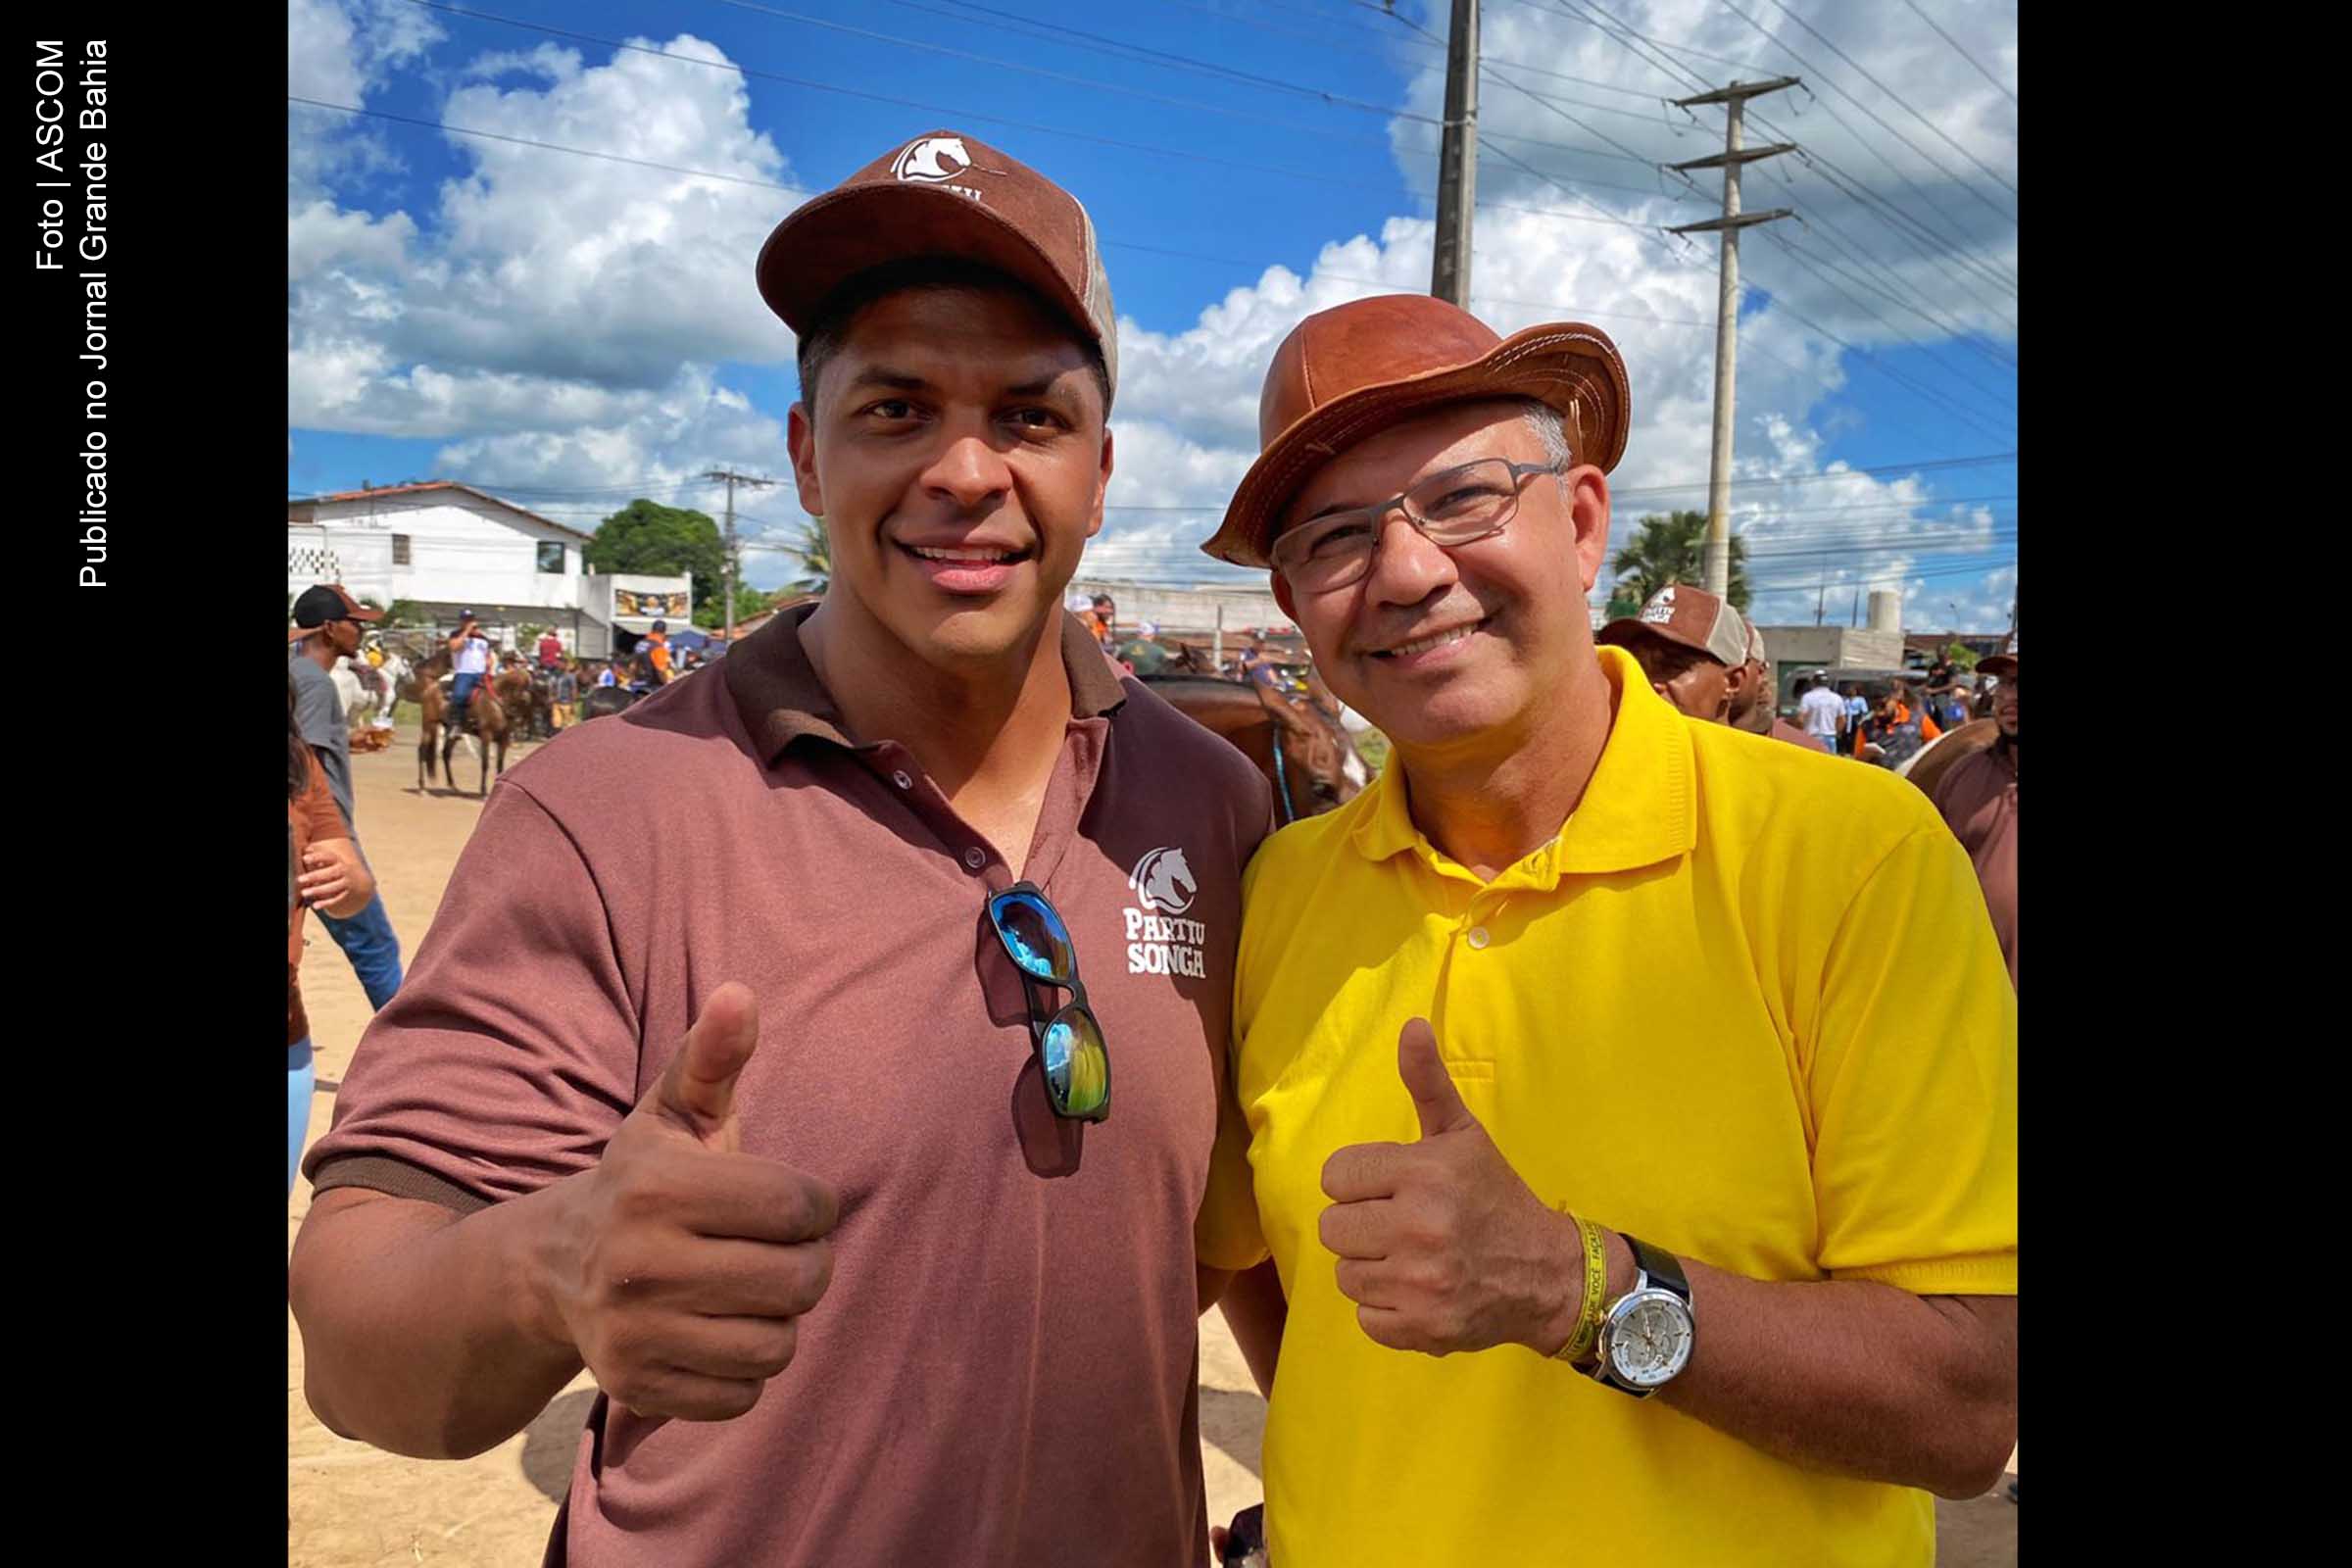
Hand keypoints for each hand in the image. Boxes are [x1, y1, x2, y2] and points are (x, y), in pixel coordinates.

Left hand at [297, 845, 354, 908]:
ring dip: (318, 890)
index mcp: (337, 860)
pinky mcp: (345, 894)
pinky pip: (336, 899)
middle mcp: (343, 871)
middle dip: (315, 876)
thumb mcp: (328, 861)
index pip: (328, 857)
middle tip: (300, 879)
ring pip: (333, 887)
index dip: (317, 857)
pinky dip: (326, 903)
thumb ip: (316, 856)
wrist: (357, 881)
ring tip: (304, 893)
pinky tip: (315, 906)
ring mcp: (346, 883)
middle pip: (330, 873)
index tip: (304, 858)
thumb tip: (306, 849)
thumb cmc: (334, 868)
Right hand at [538, 982, 838, 1420]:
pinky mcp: (637, 1387)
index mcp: (659, 1187)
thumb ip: (713, 1057)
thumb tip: (739, 993)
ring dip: (778, 1320)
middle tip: (779, 1252)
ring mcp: (634, 1332)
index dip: (814, 1207)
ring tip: (749, 1293)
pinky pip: (744, 1394)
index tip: (790, 1204)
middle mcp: (639, 1263)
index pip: (800, 1207)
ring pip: (777, 1345)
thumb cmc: (643, 1181)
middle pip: (800, 1282)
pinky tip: (718, 1332)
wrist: (552, 1269)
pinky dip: (746, 1370)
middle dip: (807, 1265)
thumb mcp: (673, 1114)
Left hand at [1318, 1019, 1577, 1357]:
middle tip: (1400, 1225)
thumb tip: (1411, 1025)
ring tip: (1411, 1258)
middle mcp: (1418, 1227)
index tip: (1393, 1188)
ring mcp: (1419, 1283)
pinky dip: (1386, 1309)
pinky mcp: (1420, 1328)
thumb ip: (1427, 1082)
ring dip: (1372, 1268)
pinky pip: (1364, 1317)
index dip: (1361, 1181)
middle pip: (1332, 1226)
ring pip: (1345, 1273)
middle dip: (1362, 1224)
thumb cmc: (1494, 1197)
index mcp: (1424, 1173)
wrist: (1547, 1274)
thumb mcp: (1462, 1135)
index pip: (1335, 1176)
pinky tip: (1418, 1291)